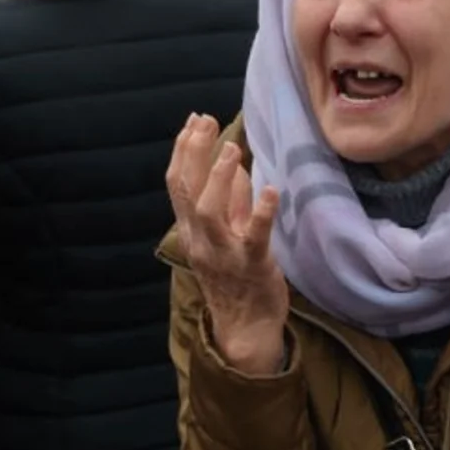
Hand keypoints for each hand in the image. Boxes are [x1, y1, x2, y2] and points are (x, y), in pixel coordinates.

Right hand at [166, 114, 288, 373]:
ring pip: (209, 212)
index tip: (193, 121)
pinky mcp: (252, 265)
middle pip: (186, 191)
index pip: (177, 184)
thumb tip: (233, 164)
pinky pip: (254, 236)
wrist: (245, 328)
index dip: (182, 151)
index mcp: (192, 231)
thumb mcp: (227, 234)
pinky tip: (272, 190)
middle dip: (193, 153)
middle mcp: (201, 241)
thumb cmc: (237, 277)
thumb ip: (229, 201)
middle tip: (205, 122)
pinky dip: (261, 211)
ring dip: (219, 178)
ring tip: (232, 148)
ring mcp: (224, 254)